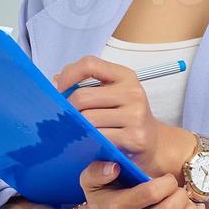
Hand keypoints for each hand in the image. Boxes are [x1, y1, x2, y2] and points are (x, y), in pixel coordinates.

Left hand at [53, 55, 172, 173]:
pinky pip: (98, 138)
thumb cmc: (126, 116)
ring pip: (87, 120)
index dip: (68, 75)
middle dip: (67, 110)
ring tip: (76, 132)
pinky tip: (89, 143)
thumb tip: (55, 82)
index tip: (58, 89)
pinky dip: (88, 142)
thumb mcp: (112, 94)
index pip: (90, 64)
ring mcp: (135, 115)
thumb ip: (87, 85)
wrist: (154, 143)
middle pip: (83, 96)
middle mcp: (133, 92)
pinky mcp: (134, 137)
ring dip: (76, 128)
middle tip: (64, 120)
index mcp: (125, 76)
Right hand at [74, 159, 206, 208]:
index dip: (168, 182)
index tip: (167, 179)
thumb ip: (97, 170)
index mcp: (118, 208)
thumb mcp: (90, 183)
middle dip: (181, 194)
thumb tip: (114, 167)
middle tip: (179, 190)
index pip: (153, 192)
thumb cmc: (100, 205)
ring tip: (187, 201)